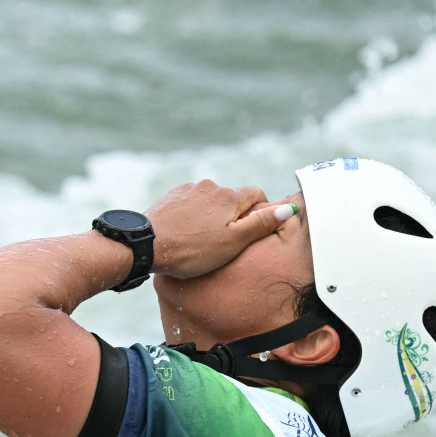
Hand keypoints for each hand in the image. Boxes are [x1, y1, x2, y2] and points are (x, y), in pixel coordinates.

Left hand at [144, 179, 295, 280]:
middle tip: (223, 241)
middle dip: (232, 215)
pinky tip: (185, 231)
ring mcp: (189, 189)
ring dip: (211, 215)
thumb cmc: (192, 250)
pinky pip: (190, 202)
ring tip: (200, 238)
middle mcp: (211, 187)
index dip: (259, 211)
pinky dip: (192, 214)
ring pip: (210, 200)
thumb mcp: (233, 242)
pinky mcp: (172, 196)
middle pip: (231, 198)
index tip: (251, 230)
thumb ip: (260, 224)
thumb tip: (288, 209)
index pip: (256, 194)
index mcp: (230, 197)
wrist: (148, 245)